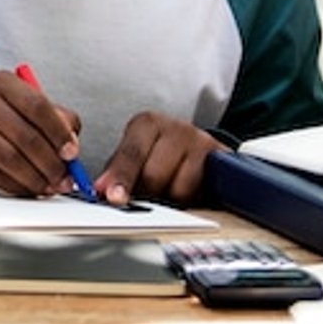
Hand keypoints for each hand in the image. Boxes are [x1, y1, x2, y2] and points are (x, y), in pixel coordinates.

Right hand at [0, 69, 78, 196]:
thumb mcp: (14, 105)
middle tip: (64, 179)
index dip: (59, 133)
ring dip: (34, 179)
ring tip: (48, 187)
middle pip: (25, 136)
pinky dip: (14, 186)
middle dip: (51, 164)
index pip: (38, 106)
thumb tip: (72, 143)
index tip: (72, 154)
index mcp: (1, 81)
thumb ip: (49, 117)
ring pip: (9, 158)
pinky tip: (25, 189)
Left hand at [93, 112, 225, 206]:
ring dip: (169, 199)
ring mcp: (200, 141)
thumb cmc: (158, 155)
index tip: (113, 196)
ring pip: (178, 189)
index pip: (132, 153)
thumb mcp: (135, 157)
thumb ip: (117, 172)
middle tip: (146, 195)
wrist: (197, 147)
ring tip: (168, 190)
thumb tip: (102, 192)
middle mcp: (176, 127)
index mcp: (148, 123)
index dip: (122, 177)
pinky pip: (200, 192)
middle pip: (154, 176)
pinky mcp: (220, 157)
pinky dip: (190, 200)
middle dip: (146, 194)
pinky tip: (186, 191)